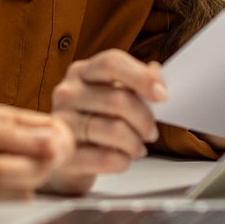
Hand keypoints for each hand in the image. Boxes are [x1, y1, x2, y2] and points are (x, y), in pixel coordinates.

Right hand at [47, 49, 166, 194]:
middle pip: (118, 99)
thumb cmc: (95, 122)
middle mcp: (67, 92)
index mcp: (82, 72)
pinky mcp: (63, 154)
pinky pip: (105, 157)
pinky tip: (122, 160)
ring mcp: (62, 123)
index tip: (162, 95)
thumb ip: (134, 83)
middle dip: (145, 120)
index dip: (141, 77)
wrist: (67, 157)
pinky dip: (122, 161)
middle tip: (151, 133)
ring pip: (115, 130)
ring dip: (136, 144)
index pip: (112, 63)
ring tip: (137, 149)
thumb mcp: (112, 96)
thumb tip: (156, 71)